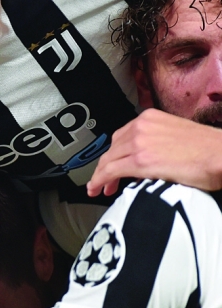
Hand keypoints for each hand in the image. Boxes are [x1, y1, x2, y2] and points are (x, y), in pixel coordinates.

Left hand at [87, 109, 221, 196]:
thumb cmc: (209, 150)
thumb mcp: (177, 136)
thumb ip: (156, 143)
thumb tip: (146, 160)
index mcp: (151, 118)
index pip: (122, 136)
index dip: (114, 153)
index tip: (111, 165)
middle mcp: (141, 126)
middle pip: (113, 148)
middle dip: (106, 166)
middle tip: (104, 181)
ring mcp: (139, 142)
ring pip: (109, 160)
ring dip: (101, 176)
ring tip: (100, 189)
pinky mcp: (140, 160)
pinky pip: (111, 171)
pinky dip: (100, 181)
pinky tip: (98, 189)